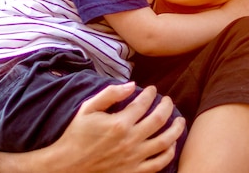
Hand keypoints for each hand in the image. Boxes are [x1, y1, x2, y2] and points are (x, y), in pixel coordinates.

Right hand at [0, 82, 184, 172]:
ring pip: (165, 141)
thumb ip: (110, 94)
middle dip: (167, 106)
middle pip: (159, 120)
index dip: (150, 93)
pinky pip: (159, 163)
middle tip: (167, 100)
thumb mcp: (88, 109)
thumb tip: (131, 84)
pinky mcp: (134, 171)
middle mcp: (130, 140)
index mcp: (119, 123)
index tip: (152, 89)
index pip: (143, 103)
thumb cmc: (77, 135)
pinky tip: (171, 144)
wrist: (68, 165)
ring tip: (179, 120)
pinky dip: (169, 153)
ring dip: (176, 129)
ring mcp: (134, 158)